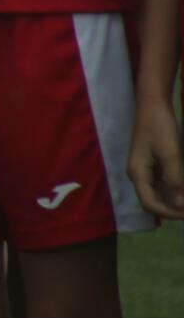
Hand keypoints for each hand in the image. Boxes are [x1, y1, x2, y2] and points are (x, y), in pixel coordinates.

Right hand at [129, 92, 183, 218]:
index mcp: (138, 173)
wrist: (153, 105)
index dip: (170, 213)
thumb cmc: (160, 126)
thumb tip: (179, 205)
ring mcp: (144, 171)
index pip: (150, 204)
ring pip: (158, 195)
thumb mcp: (170, 153)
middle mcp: (138, 175)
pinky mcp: (151, 166)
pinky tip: (183, 191)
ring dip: (174, 202)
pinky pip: (162, 186)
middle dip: (173, 210)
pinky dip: (174, 191)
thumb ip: (174, 180)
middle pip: (153, 202)